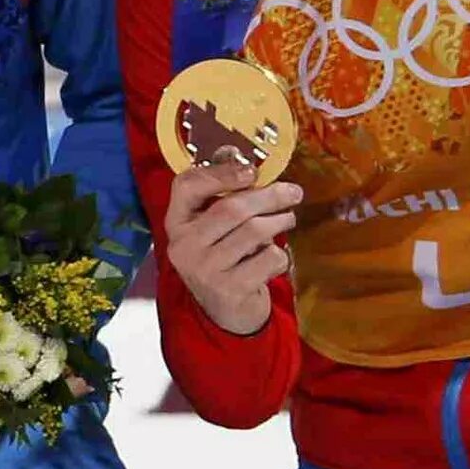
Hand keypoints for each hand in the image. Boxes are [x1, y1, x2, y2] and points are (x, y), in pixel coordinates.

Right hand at [163, 160, 302, 336]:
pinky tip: (273, 257)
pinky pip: (268, 258)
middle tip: (293, 193)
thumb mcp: (212, 228)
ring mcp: (205, 270)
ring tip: (287, 220)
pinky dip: (280, 254)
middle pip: (232, 208)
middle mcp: (184, 246)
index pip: (186, 186)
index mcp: (176, 223)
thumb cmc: (224, 258)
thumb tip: (241, 157)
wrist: (224, 312)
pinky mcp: (230, 289)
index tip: (251, 172)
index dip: (220, 173)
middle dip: (270, 196)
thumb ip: (222, 196)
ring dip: (280, 222)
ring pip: (255, 231)